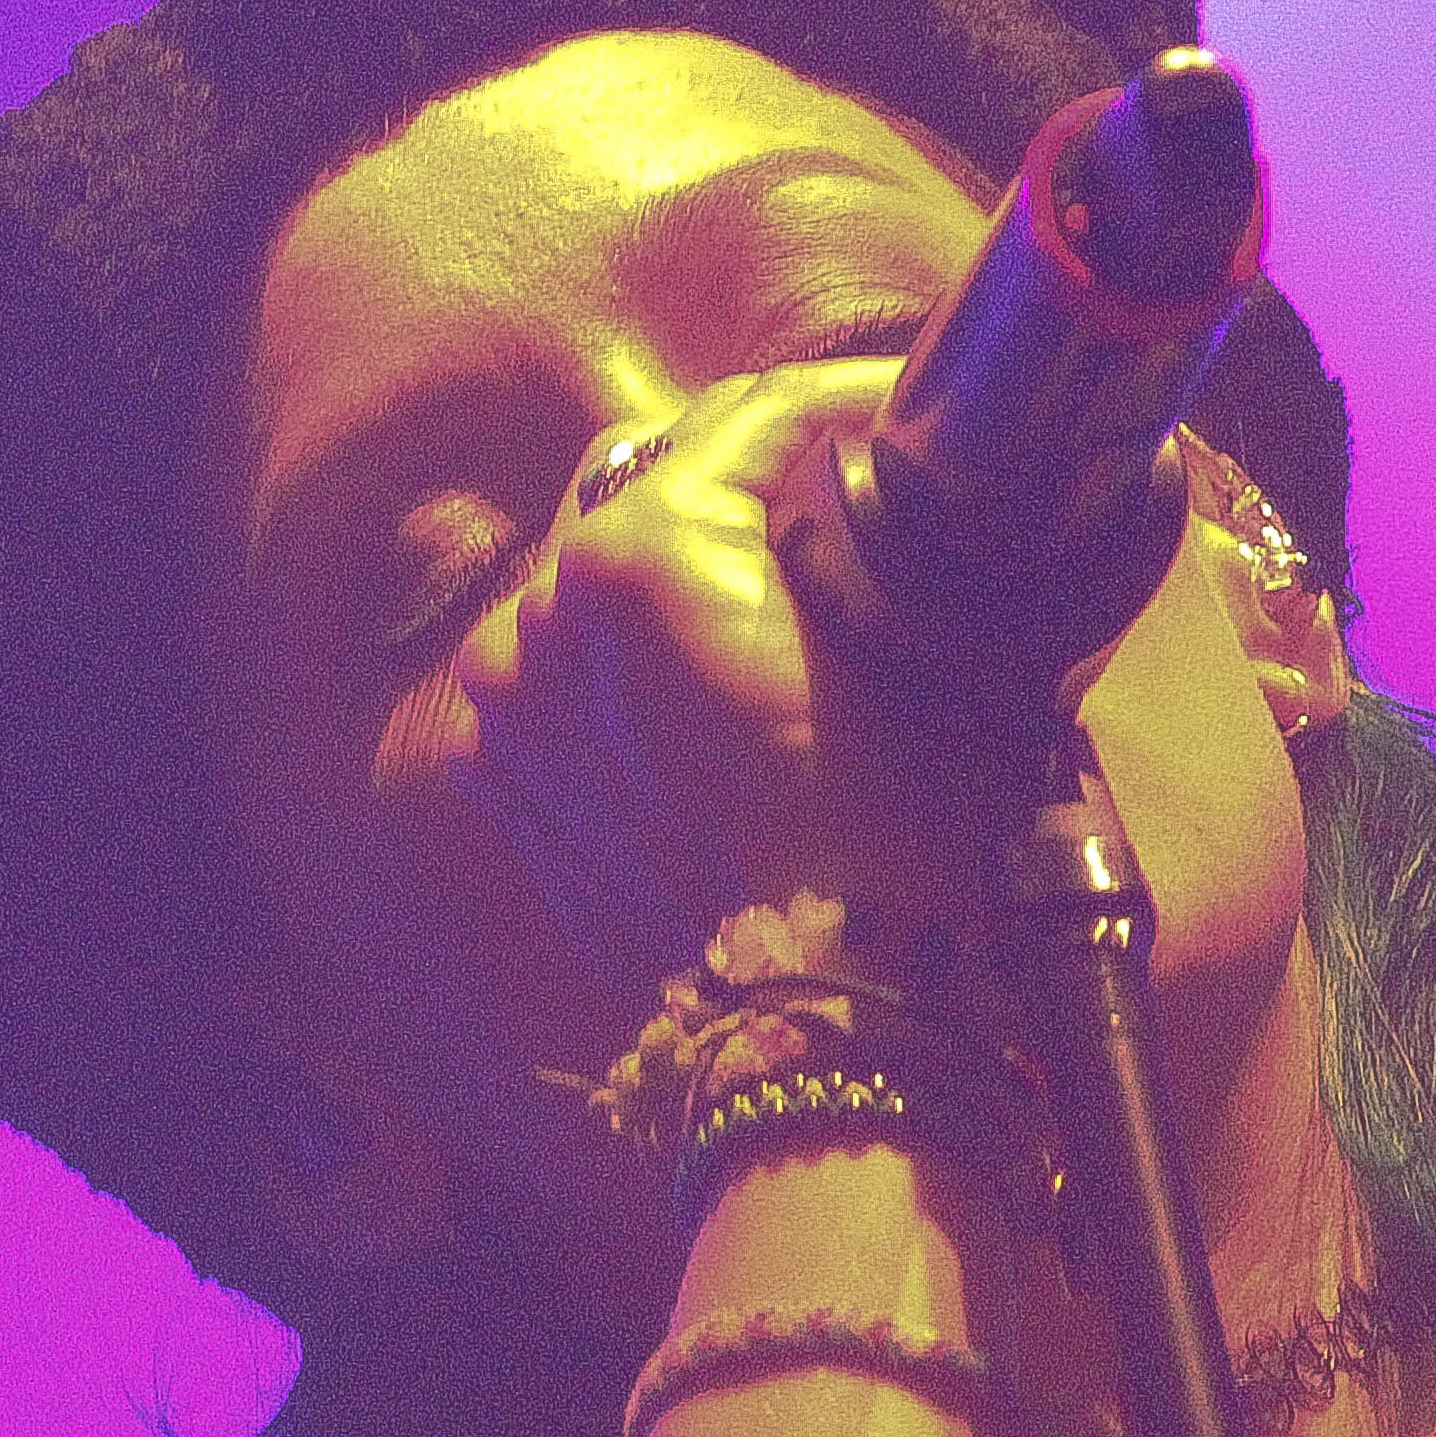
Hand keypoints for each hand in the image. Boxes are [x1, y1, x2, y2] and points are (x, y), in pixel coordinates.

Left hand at [445, 359, 1004, 1013]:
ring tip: (775, 593)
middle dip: (751, 480)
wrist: (837, 1036)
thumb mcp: (927, 656)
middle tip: (842, 487)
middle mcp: (550, 612)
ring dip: (682, 570)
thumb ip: (876, 543)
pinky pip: (567, 678)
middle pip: (661, 485)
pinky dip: (627, 665)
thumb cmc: (903, 859)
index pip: (755, 419)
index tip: (897, 407)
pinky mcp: (508, 784)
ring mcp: (513, 703)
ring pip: (603, 581)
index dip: (844, 400)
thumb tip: (885, 495)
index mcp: (643, 553)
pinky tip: (709, 685)